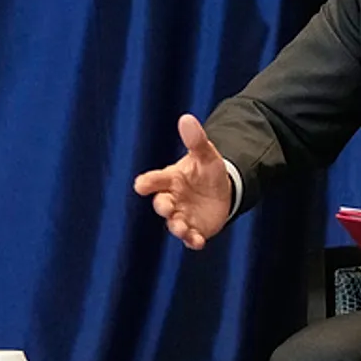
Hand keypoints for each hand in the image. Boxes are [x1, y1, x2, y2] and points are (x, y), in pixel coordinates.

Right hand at [133, 114, 233, 249]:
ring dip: (176, 226)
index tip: (140, 185)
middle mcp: (172, 199)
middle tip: (166, 206)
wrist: (221, 191)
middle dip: (162, 206)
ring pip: (174, 224)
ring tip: (181, 228)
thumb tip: (186, 118)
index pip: (154, 180)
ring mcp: (182, 216)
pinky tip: (198, 241)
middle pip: (161, 204)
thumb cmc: (207, 171)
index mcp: (170, 179)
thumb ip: (196, 140)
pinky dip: (192, 241)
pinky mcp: (194, 230)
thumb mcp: (206, 154)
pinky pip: (190, 238)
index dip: (147, 182)